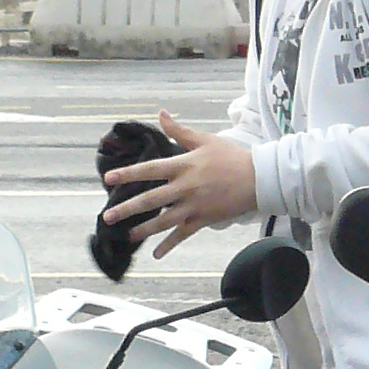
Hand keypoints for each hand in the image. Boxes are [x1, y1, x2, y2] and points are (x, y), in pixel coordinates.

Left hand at [102, 112, 259, 257]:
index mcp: (183, 166)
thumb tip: (161, 114)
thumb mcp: (205, 140)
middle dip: (128, 209)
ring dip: (144, 229)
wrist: (259, 178)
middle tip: (108, 216)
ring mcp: (194, 206)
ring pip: (164, 220)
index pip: (149, 170)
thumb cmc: (232, 157)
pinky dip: (169, 244)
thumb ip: (179, 131)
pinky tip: (156, 253)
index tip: (109, 179)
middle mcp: (185, 187)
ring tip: (127, 235)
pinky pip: (183, 234)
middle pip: (151, 199)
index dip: (128, 174)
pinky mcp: (204, 219)